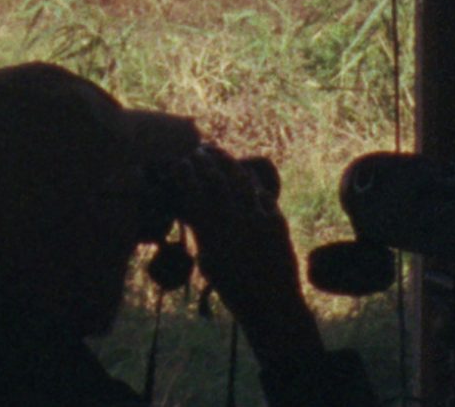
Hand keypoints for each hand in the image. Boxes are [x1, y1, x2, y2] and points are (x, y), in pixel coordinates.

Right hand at [168, 146, 323, 363]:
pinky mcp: (276, 220)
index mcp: (210, 231)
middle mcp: (232, 220)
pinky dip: (251, 181)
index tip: (178, 162)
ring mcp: (257, 218)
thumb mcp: (206, 259)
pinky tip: (244, 176)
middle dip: (204, 160)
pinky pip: (262, 192)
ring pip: (239, 179)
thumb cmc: (231, 287)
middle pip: (215, 178)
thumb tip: (190, 208)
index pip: (192, 190)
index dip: (184, 172)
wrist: (271, 304)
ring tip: (217, 153)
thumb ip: (201, 231)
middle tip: (196, 151)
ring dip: (226, 162)